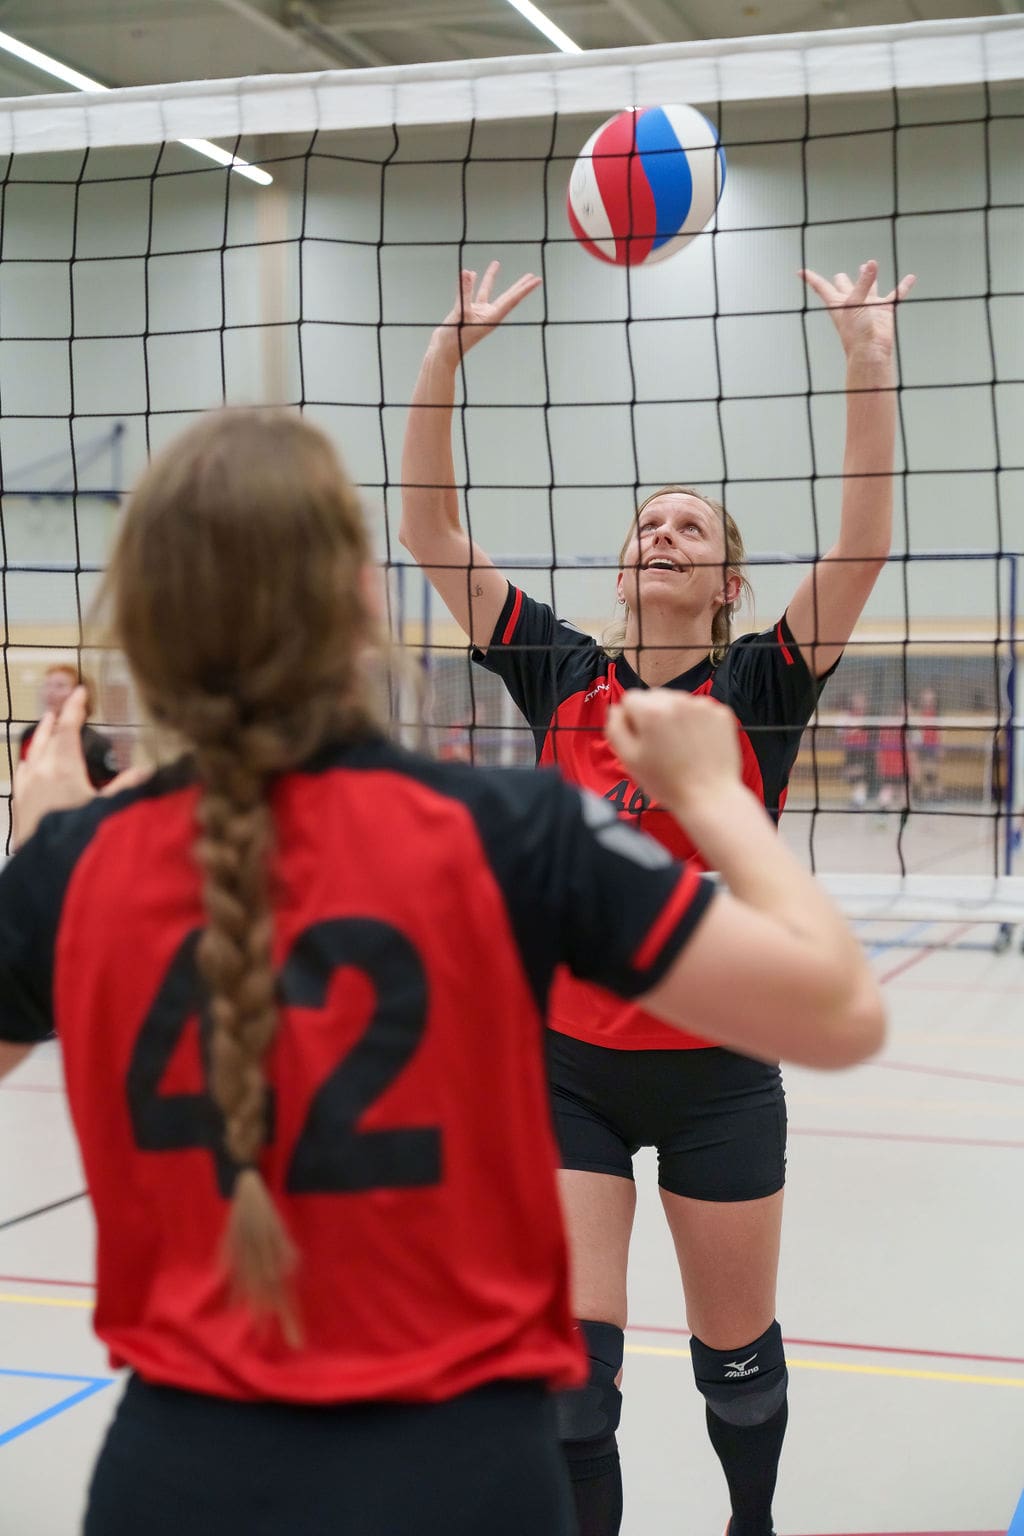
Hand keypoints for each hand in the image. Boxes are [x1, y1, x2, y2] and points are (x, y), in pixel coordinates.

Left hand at [12, 687, 145, 847]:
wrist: (49, 867)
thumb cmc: (78, 835)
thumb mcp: (108, 808)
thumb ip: (128, 787)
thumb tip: (147, 771)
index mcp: (64, 766)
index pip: (68, 728)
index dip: (75, 708)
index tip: (80, 692)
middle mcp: (41, 771)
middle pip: (46, 736)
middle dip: (56, 720)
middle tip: (62, 708)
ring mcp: (26, 788)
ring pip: (32, 753)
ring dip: (41, 738)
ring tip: (46, 728)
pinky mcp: (19, 805)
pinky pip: (23, 774)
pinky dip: (30, 762)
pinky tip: (31, 767)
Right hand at [433, 261, 541, 361]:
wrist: (443, 352)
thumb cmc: (454, 339)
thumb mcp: (460, 314)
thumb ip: (465, 292)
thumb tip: (468, 273)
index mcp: (492, 317)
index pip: (512, 300)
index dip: (524, 289)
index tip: (536, 280)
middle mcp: (488, 315)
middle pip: (507, 297)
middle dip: (519, 286)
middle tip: (532, 276)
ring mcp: (478, 314)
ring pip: (486, 291)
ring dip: (491, 278)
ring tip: (496, 263)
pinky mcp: (468, 313)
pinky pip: (472, 294)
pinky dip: (473, 284)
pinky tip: (473, 274)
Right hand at [605, 691, 741, 814]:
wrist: (710, 797)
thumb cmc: (667, 782)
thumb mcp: (629, 759)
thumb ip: (615, 728)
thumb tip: (616, 709)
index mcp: (651, 710)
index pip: (630, 698)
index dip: (631, 719)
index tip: (641, 739)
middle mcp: (677, 700)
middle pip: (655, 697)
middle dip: (653, 714)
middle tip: (661, 745)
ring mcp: (702, 705)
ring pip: (678, 701)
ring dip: (675, 716)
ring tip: (680, 746)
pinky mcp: (722, 713)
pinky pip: (700, 709)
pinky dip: (696, 722)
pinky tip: (697, 744)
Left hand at [800, 260, 915, 361]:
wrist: (871, 351)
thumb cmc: (856, 333)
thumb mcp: (856, 303)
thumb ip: (863, 283)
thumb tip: (872, 263)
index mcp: (837, 302)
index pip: (821, 286)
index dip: (810, 278)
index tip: (800, 271)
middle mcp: (852, 303)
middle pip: (844, 287)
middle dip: (842, 281)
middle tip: (840, 276)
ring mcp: (868, 307)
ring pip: (868, 288)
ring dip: (869, 278)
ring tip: (868, 265)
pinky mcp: (884, 311)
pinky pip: (895, 295)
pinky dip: (903, 286)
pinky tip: (910, 278)